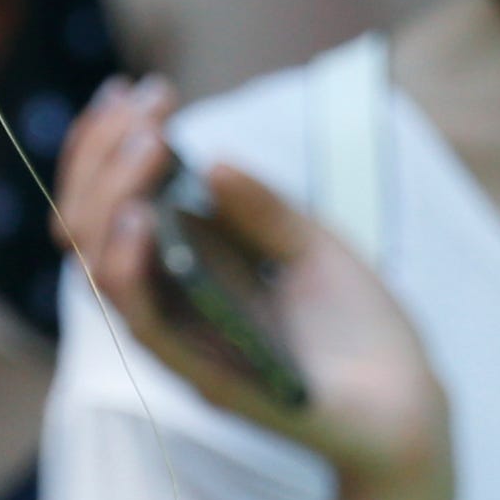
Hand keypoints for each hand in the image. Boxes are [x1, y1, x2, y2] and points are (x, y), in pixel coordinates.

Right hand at [54, 78, 447, 489]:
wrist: (411, 409)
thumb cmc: (360, 328)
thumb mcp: (313, 245)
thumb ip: (261, 207)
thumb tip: (208, 159)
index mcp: (183, 267)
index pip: (112, 202)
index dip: (107, 145)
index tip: (139, 90)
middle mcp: (167, 303)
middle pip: (88, 228)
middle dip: (103, 155)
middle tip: (150, 109)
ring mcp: (181, 340)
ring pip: (99, 271)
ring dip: (110, 198)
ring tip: (146, 145)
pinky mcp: (204, 376)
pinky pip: (144, 324)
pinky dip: (127, 269)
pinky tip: (140, 219)